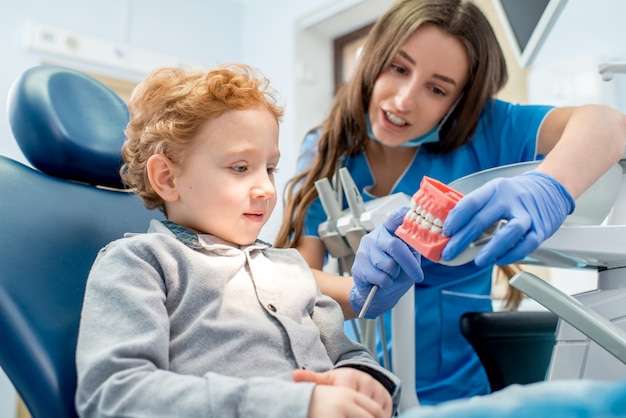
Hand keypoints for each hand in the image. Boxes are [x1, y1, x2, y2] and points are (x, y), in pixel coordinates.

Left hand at [293, 368, 391, 417]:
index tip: (337, 414)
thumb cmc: (339, 382)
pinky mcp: (387, 397)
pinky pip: (384, 414)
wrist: (359, 377)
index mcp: (349, 377)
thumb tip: (294, 375)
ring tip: (351, 417)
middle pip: (361, 409)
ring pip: (374, 413)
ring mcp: (378, 389)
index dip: (342, 412)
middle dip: (353, 415)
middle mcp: (366, 381)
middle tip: (343, 417)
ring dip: (365, 417)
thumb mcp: (326, 380)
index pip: (347, 399)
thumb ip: (311, 378)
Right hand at [350, 207, 423, 317]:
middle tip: (417, 275)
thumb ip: (412, 249)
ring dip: (394, 275)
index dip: (402, 214)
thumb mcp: (409, 260)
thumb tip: (423, 243)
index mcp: (389, 232)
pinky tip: (381, 282)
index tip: (410, 211)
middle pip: (395, 246)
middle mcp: (375, 237)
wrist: (378, 295)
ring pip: (388, 264)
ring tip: (390, 276)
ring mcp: (364, 251)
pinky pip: (380, 277)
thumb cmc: (396, 275)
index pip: (394, 218)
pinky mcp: (358, 266)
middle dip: (409, 263)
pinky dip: (386, 283)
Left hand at [441, 171, 573, 266]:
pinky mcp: (541, 228)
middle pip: (483, 220)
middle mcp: (510, 199)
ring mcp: (527, 214)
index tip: (445, 232)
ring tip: (478, 261)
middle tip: (449, 253)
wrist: (551, 188)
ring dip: (491, 249)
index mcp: (494, 189)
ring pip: (509, 232)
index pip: (471, 202)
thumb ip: (478, 207)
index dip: (456, 218)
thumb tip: (453, 228)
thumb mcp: (495, 192)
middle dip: (462, 239)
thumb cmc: (515, 194)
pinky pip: (527, 244)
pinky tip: (500, 260)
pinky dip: (513, 254)